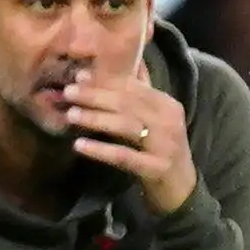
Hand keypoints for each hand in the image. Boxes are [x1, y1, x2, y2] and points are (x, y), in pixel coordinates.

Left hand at [55, 71, 195, 212]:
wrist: (181, 189)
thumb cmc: (161, 148)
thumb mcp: (155, 119)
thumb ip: (139, 93)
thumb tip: (122, 61)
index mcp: (167, 104)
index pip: (133, 87)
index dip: (105, 81)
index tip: (79, 76)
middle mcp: (169, 121)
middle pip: (127, 103)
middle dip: (95, 96)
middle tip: (68, 92)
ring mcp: (165, 145)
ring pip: (126, 126)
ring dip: (96, 118)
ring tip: (70, 115)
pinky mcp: (156, 168)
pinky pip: (124, 156)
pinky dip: (101, 150)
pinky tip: (79, 145)